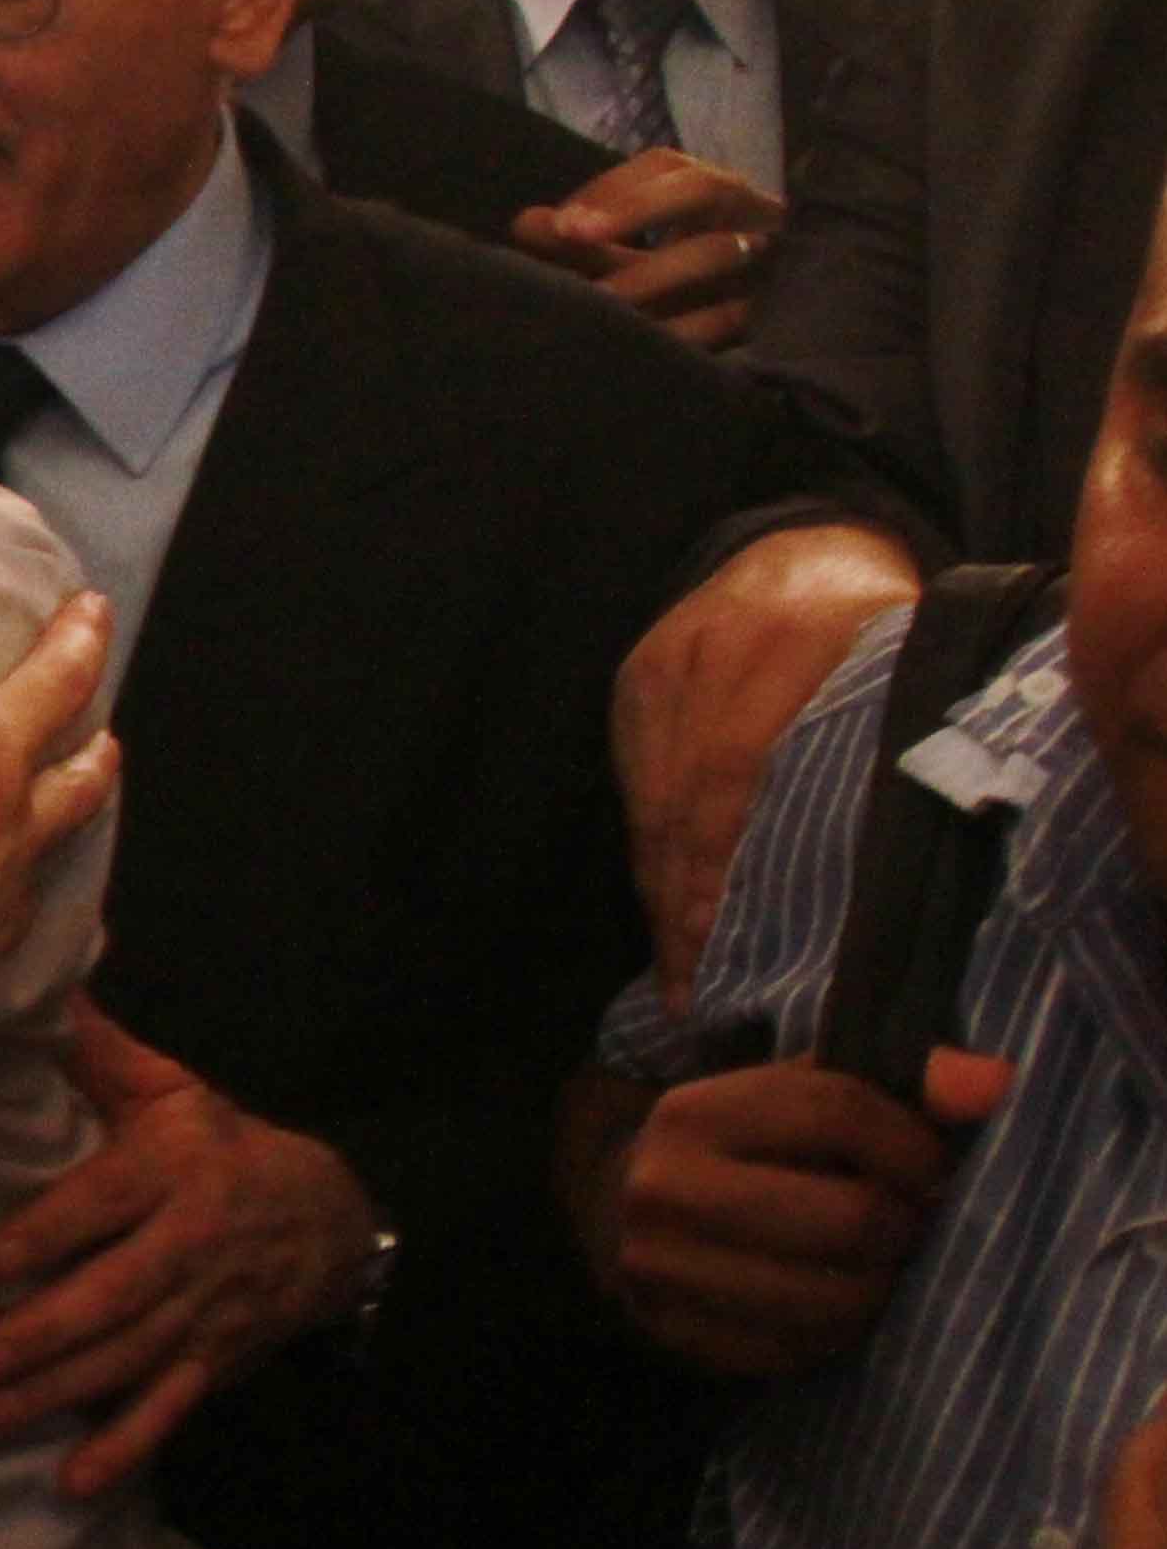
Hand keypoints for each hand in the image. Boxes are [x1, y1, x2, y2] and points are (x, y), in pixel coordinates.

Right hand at [0, 505, 118, 1046]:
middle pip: (55, 678)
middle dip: (72, 631)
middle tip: (93, 604)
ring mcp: (14, 834)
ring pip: (80, 769)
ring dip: (94, 735)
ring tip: (103, 726)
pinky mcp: (12, 901)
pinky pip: (58, 851)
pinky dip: (69, 829)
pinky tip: (62, 834)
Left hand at [0, 1004, 381, 1498]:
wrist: (330, 1219)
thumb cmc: (223, 1147)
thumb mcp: (174, 1091)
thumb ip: (100, 1054)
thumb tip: (42, 988)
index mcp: (175, 1171)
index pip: (107, 1203)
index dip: (50, 1232)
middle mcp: (191, 1246)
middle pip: (114, 1296)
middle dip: (41, 1334)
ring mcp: (204, 1311)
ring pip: (128, 1359)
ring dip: (57, 1393)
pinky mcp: (213, 1360)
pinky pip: (168, 1410)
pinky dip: (123, 1448)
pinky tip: (72, 1480)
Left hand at [512, 149, 784, 351]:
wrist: (795, 338)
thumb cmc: (692, 289)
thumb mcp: (637, 260)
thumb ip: (586, 243)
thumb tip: (525, 222)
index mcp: (717, 197)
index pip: (668, 166)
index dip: (614, 187)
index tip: (562, 222)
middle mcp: (752, 217)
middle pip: (704, 189)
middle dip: (635, 207)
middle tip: (573, 234)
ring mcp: (774, 263)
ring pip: (721, 252)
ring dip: (653, 274)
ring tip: (600, 301)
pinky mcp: (782, 315)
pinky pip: (736, 316)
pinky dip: (686, 330)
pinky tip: (643, 344)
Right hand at [588, 1048, 1007, 1375]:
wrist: (620, 1213)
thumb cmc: (746, 1151)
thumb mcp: (804, 1099)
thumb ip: (905, 1086)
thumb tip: (994, 1084)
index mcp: (695, 1111)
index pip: (840, 1114)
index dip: (914, 1147)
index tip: (931, 1169)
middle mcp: (663, 1187)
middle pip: (848, 1220)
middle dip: (903, 1228)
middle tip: (905, 1225)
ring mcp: (660, 1268)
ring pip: (832, 1299)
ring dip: (878, 1288)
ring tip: (874, 1266)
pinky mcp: (675, 1333)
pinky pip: (799, 1350)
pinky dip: (834, 1333)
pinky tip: (828, 1302)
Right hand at [614, 522, 923, 1004]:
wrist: (799, 551)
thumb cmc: (883, 633)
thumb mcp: (913, 669)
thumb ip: (903, 750)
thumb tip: (893, 885)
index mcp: (807, 641)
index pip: (744, 771)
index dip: (731, 872)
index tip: (734, 958)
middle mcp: (724, 649)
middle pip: (692, 801)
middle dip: (693, 908)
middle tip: (700, 997)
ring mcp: (669, 665)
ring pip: (658, 802)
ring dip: (667, 898)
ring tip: (682, 978)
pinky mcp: (635, 681)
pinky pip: (638, 790)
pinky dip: (652, 857)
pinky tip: (666, 915)